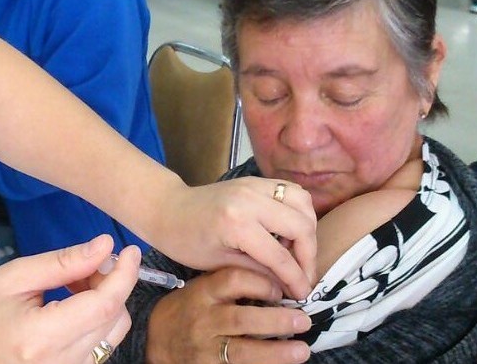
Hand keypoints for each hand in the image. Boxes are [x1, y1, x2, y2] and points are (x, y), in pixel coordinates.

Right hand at [0, 235, 138, 363]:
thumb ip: (63, 262)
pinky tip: (71, 306)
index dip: (124, 274)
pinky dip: (94, 324)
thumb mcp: (12, 277)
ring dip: (104, 305)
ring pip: (110, 338)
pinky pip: (96, 351)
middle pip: (114, 322)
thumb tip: (105, 244)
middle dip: (112, 286)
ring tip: (74, 284)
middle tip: (87, 264)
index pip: (104, 304)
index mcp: (42, 338)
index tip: (130, 249)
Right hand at [146, 267, 311, 363]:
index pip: (234, 281)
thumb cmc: (188, 308)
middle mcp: (203, 321)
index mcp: (203, 293)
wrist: (155, 340)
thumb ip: (232, 285)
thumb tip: (279, 283)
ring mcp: (205, 349)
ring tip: (301, 351)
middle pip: (241, 320)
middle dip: (276, 321)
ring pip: (242, 353)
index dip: (262, 282)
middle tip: (303, 321)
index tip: (282, 289)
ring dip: (276, 353)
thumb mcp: (203, 288)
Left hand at [150, 178, 316, 299]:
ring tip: (296, 252)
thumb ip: (258, 272)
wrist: (167, 208)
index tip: (303, 295)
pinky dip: (298, 212)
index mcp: (236, 224)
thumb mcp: (219, 264)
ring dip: (307, 230)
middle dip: (308, 256)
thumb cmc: (185, 240)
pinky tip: (289, 232)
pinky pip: (292, 192)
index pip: (280, 256)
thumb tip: (289, 286)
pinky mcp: (257, 180)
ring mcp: (255, 185)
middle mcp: (251, 199)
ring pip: (303, 204)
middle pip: (301, 226)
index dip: (296, 279)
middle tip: (303, 276)